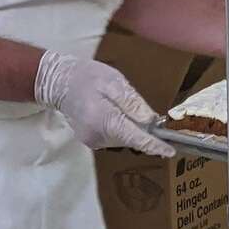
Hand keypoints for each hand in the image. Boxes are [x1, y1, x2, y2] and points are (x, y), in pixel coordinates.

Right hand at [34, 50, 174, 156]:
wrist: (58, 83)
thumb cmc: (87, 77)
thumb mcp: (114, 82)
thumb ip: (132, 103)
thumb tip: (152, 121)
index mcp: (104, 120)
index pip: (135, 138)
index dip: (155, 145)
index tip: (170, 151)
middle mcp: (97, 136)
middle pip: (131, 139)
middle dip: (145, 131)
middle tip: (152, 117)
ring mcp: (92, 141)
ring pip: (124, 139)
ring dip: (133, 129)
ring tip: (125, 108)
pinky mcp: (91, 141)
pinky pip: (115, 137)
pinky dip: (122, 129)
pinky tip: (118, 114)